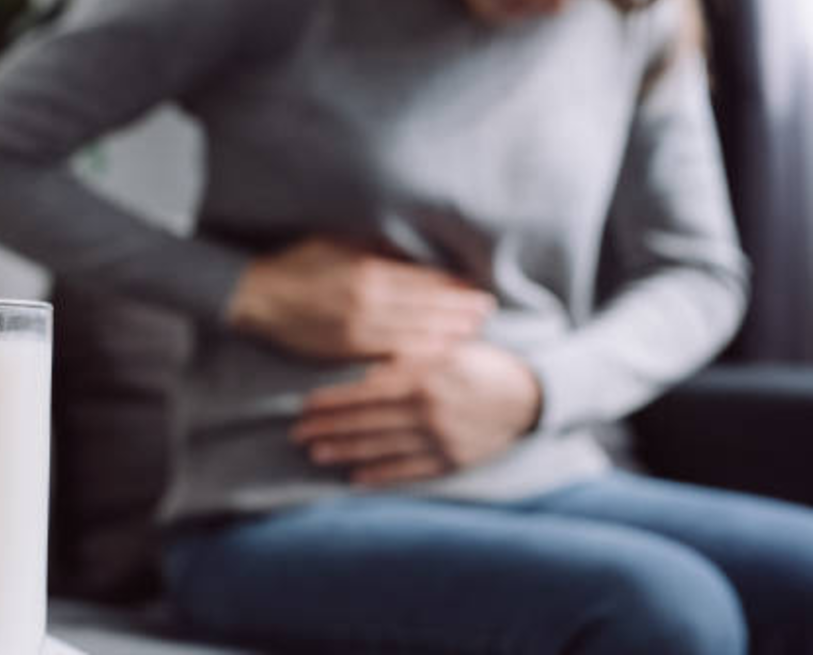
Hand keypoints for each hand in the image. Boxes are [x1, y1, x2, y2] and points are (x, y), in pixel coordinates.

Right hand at [227, 238, 495, 359]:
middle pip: (426, 310)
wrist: (256, 298)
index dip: (452, 286)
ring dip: (447, 334)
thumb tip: (409, 249)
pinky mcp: (347, 352)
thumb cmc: (295, 264)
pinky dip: (419, 354)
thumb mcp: (336, 242)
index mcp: (367, 272)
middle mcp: (368, 305)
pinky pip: (392, 356)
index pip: (422, 281)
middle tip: (487, 311)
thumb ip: (374, 248)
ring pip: (415, 335)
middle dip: (460, 311)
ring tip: (473, 332)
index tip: (474, 287)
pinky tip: (438, 354)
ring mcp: (358, 332)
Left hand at [290, 341, 542, 486]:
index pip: (366, 392)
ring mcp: (440, 439)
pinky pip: (409, 471)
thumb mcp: (444, 349)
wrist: (528, 396)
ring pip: (382, 448)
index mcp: (424, 378)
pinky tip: (354, 477)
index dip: (333, 401)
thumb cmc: (480, 364)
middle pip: (367, 422)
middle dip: (328, 428)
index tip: (305, 406)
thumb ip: (405, 358)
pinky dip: (380, 475)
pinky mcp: (451, 461)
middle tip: (297, 434)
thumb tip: (365, 365)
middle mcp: (428, 411)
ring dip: (345, 452)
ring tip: (316, 454)